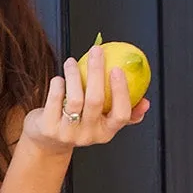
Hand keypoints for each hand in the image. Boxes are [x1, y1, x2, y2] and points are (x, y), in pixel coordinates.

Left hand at [20, 40, 150, 156]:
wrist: (47, 141)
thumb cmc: (79, 123)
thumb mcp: (102, 122)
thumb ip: (121, 111)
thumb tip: (146, 102)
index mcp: (106, 133)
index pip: (121, 114)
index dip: (121, 91)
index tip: (117, 68)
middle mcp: (88, 136)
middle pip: (96, 100)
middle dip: (97, 71)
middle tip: (96, 51)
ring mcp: (68, 134)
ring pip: (75, 99)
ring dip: (74, 74)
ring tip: (71, 62)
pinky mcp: (49, 129)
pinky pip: (55, 100)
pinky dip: (58, 85)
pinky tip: (60, 77)